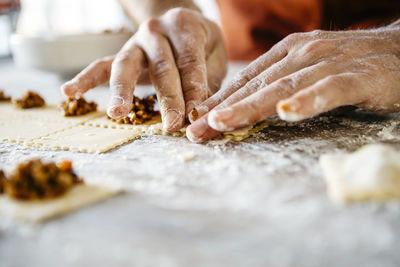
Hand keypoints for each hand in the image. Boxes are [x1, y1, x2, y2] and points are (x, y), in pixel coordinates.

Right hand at [62, 8, 226, 131]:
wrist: (180, 23)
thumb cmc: (201, 44)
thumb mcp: (214, 55)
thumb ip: (208, 81)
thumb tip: (199, 112)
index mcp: (184, 27)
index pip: (189, 62)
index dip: (193, 89)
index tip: (195, 114)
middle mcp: (156, 30)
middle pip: (161, 67)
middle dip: (167, 98)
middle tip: (171, 124)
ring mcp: (135, 42)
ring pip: (126, 65)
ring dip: (122, 91)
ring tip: (117, 113)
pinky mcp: (122, 54)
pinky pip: (101, 65)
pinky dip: (85, 79)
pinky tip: (69, 93)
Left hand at [186, 25, 399, 141]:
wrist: (399, 51)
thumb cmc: (347, 66)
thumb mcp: (304, 72)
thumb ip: (276, 86)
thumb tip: (241, 107)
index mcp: (286, 53)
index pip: (246, 81)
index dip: (219, 101)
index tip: (194, 121)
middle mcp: (302, 54)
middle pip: (255, 86)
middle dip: (223, 109)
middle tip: (196, 130)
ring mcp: (327, 63)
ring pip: (282, 87)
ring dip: (250, 106)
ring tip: (223, 122)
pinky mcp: (355, 76)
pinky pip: (327, 90)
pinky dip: (307, 101)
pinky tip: (287, 113)